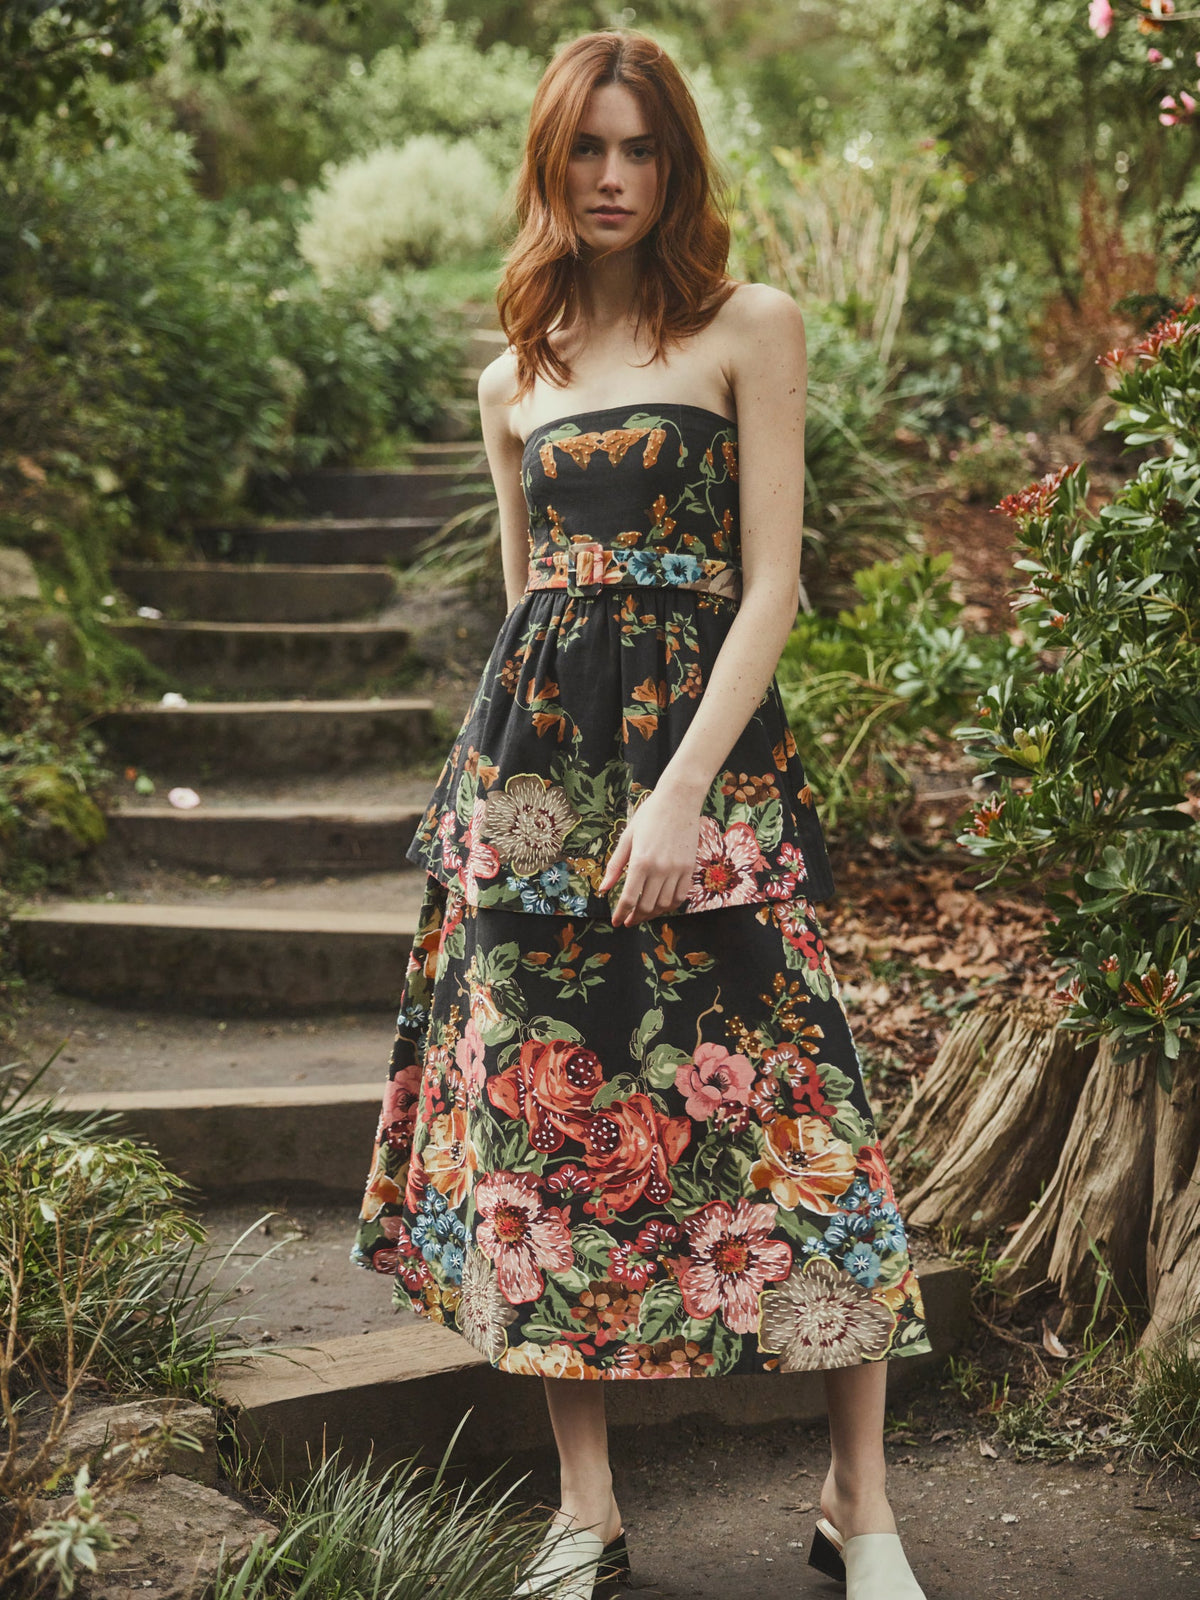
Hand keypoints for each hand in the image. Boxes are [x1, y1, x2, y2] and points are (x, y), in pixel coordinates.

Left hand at [597, 787, 702, 926]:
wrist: (679, 800)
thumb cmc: (649, 815)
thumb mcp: (627, 837)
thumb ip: (616, 866)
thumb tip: (604, 888)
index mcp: (640, 861)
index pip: (628, 898)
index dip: (621, 914)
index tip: (617, 922)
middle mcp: (660, 869)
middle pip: (647, 905)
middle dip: (636, 917)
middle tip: (629, 920)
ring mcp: (677, 869)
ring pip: (665, 904)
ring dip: (653, 913)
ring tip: (644, 913)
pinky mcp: (690, 867)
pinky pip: (681, 895)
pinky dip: (671, 905)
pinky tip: (662, 905)